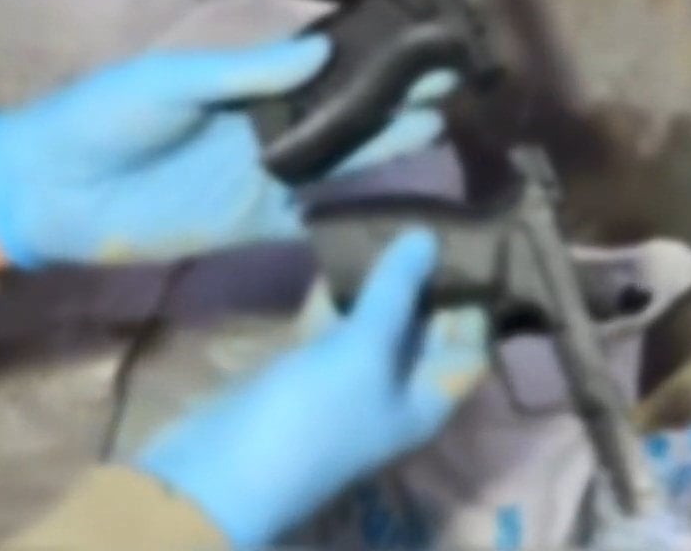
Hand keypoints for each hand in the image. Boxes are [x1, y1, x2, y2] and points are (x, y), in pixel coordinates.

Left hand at [0, 37, 454, 270]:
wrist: (52, 191)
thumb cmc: (103, 118)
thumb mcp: (170, 83)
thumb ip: (246, 73)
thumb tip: (323, 51)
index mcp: (247, 88)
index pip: (322, 73)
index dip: (369, 64)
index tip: (417, 50)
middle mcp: (267, 131)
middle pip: (342, 118)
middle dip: (392, 104)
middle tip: (449, 91)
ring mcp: (264, 180)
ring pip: (338, 165)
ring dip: (383, 152)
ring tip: (436, 132)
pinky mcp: (253, 226)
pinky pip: (311, 218)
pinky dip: (348, 214)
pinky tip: (394, 206)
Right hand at [135, 228, 488, 547]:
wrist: (219, 471)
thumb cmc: (314, 415)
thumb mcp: (365, 351)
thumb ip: (396, 293)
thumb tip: (430, 235)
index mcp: (426, 400)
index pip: (467, 346)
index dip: (470, 299)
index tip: (467, 243)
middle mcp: (394, 392)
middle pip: (420, 331)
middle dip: (421, 281)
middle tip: (424, 218)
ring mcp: (347, 382)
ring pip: (373, 325)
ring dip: (376, 282)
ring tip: (386, 222)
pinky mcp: (303, 371)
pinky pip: (331, 327)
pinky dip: (334, 295)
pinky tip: (335, 251)